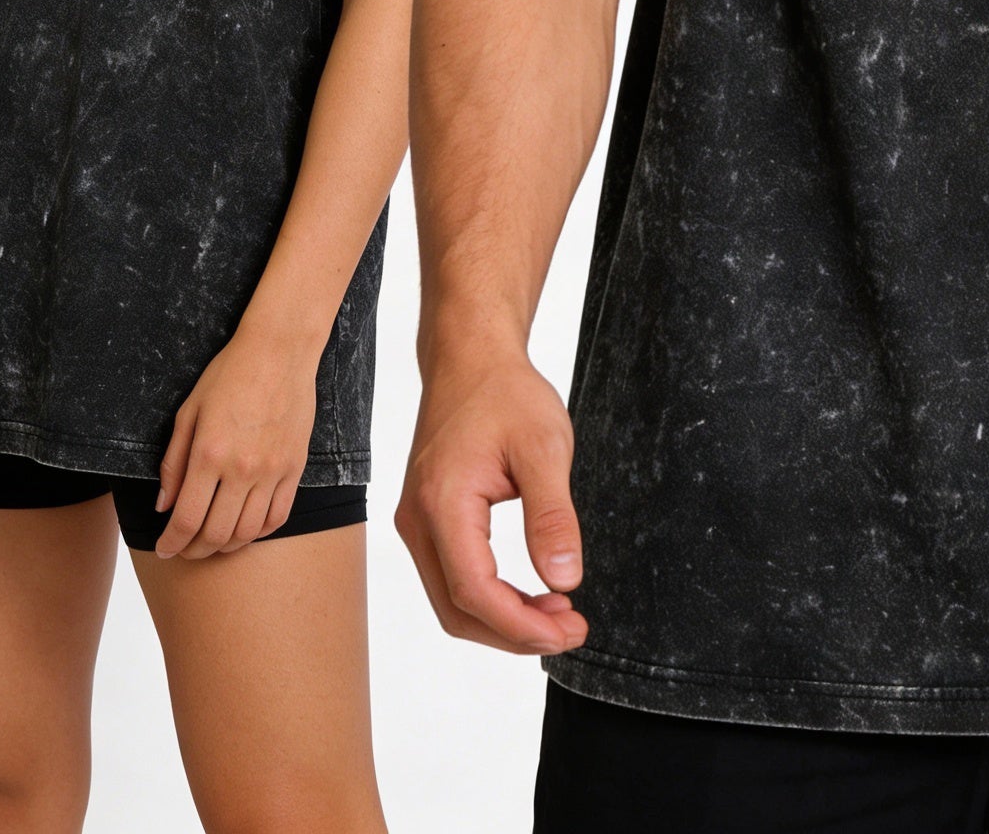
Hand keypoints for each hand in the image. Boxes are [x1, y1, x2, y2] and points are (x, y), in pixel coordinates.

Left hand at [153, 324, 319, 559]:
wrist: (279, 350)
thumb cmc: (228, 375)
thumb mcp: (189, 412)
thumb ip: (173, 462)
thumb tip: (163, 506)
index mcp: (209, 453)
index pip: (187, 519)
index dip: (171, 542)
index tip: (164, 548)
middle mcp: (242, 467)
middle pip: (216, 534)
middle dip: (194, 551)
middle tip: (184, 550)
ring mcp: (272, 469)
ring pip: (247, 531)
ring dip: (225, 546)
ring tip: (212, 542)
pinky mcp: (295, 466)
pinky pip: (279, 516)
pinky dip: (259, 532)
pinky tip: (245, 527)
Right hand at [396, 354, 587, 654]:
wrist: (470, 356)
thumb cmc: (505, 392)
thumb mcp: (544, 447)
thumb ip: (553, 516)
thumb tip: (565, 580)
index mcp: (442, 503)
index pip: (474, 592)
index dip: (522, 624)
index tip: (570, 629)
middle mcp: (417, 519)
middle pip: (457, 610)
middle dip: (515, 632)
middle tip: (571, 628)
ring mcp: (417, 520)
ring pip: (451, 601)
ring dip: (503, 619)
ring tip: (558, 612)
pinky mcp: (426, 518)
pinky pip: (451, 576)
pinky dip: (489, 597)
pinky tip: (530, 592)